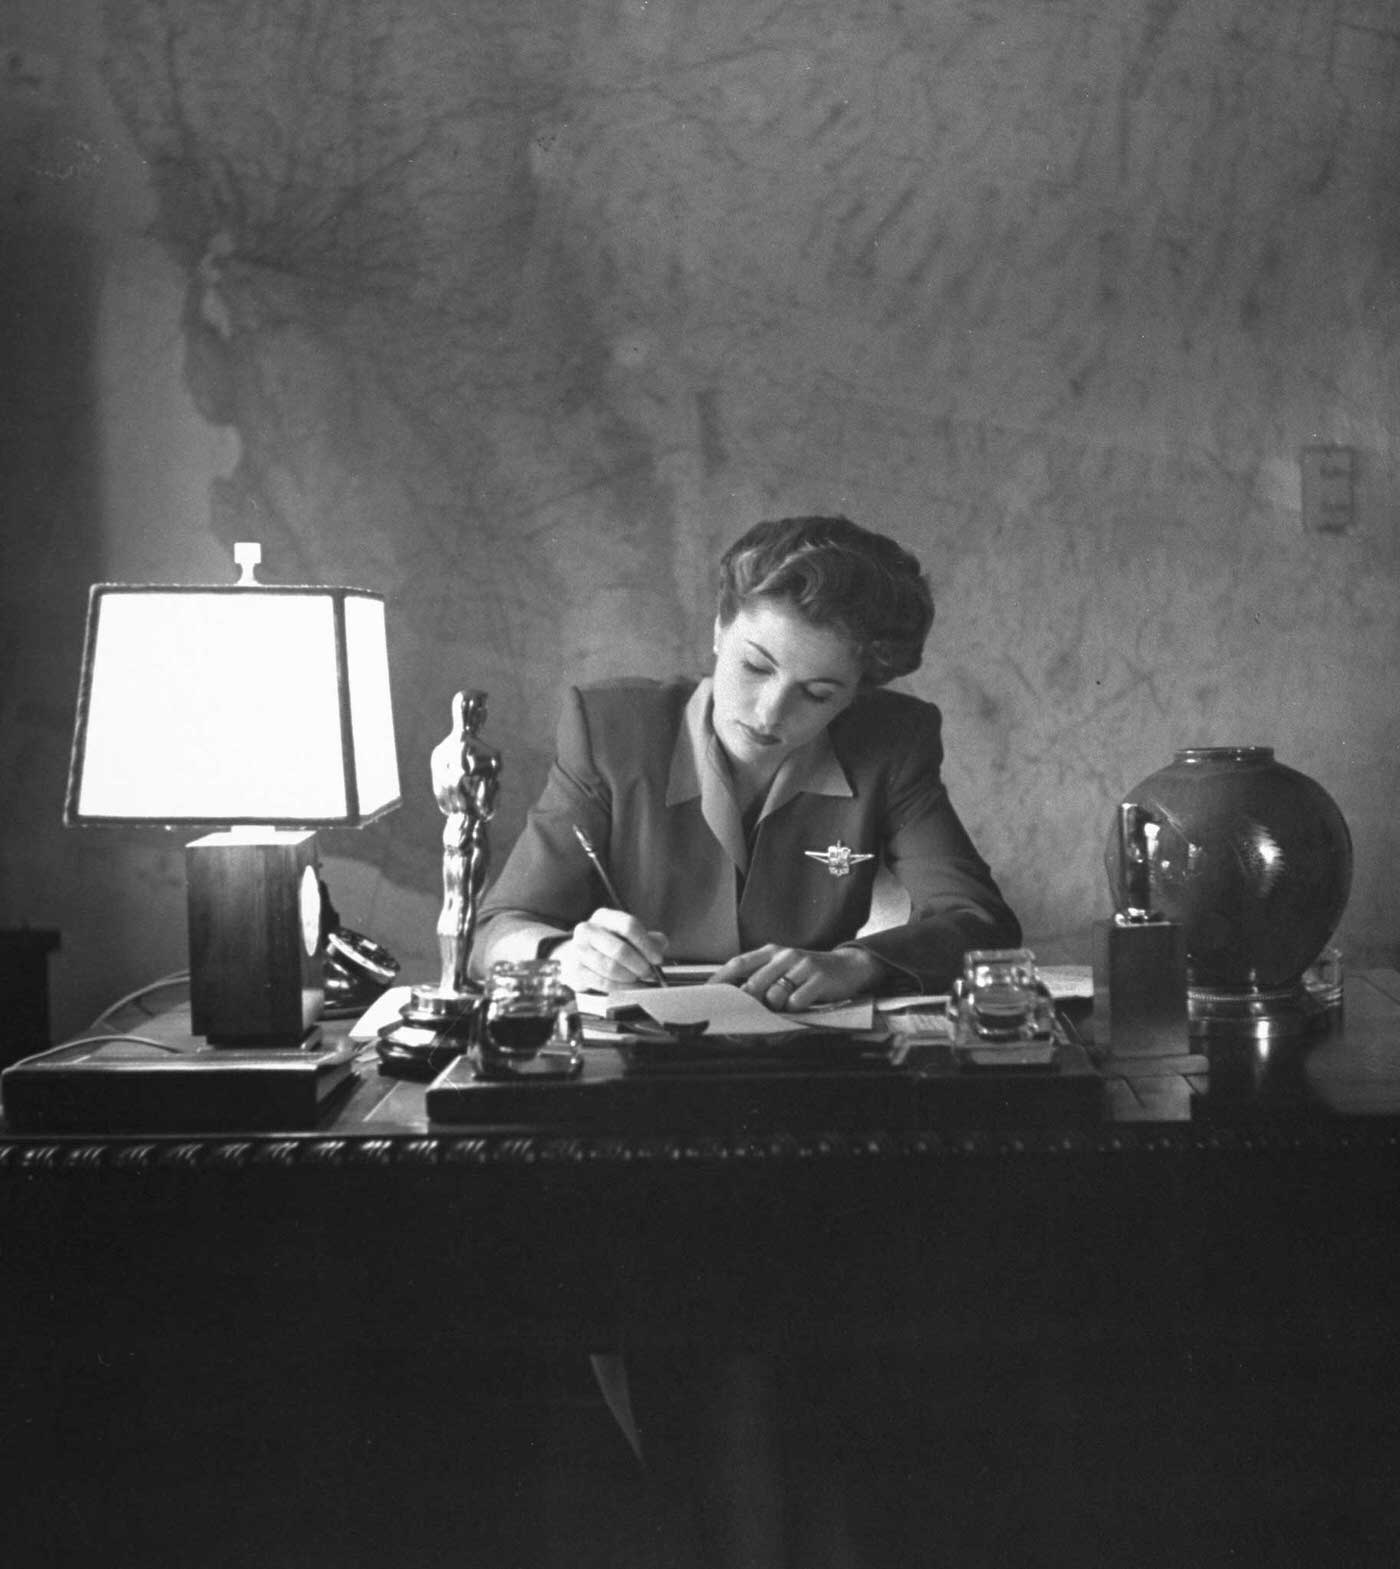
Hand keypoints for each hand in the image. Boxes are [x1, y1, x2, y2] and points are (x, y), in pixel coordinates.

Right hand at [555, 908, 667, 993]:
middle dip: (639, 964)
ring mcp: (578, 950)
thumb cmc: (609, 944)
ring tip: (639, 980)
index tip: (657, 959)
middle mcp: (587, 929)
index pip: (628, 925)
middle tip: (649, 973)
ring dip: (630, 977)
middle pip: (620, 949)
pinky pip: (602, 982)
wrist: (577, 955)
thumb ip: (648, 938)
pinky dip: (620, 987)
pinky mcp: (575, 970)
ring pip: (610, 967)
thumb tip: (661, 945)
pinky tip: (630, 987)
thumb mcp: (628, 936)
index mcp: (603, 916)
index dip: (646, 944)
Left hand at [710, 944, 886, 1011]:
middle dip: (746, 1004)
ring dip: (774, 1009)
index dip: (720, 980)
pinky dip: (795, 1010)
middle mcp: (784, 955)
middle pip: (753, 984)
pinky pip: (797, 1002)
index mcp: (771, 952)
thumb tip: (736, 1002)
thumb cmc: (810, 973)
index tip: (707, 995)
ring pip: (774, 996)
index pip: (738, 963)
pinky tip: (803, 1005)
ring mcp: (802, 966)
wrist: (849, 967)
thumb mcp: (785, 969)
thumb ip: (762, 979)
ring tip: (785, 1007)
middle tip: (745, 1017)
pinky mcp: (819, 978)